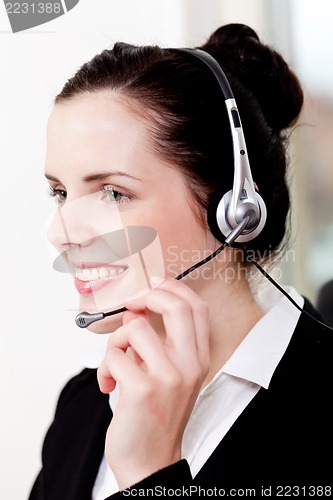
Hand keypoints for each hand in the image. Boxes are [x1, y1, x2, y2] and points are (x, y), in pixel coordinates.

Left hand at [97, 277, 209, 489]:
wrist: (150, 462)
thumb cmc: (157, 417)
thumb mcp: (169, 376)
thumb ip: (158, 343)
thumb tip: (135, 310)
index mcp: (198, 360)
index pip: (197, 309)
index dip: (174, 288)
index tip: (154, 285)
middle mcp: (189, 366)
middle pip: (175, 307)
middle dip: (148, 296)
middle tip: (132, 305)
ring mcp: (168, 377)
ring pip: (135, 328)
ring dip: (116, 342)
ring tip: (115, 363)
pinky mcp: (142, 389)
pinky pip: (115, 356)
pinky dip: (104, 367)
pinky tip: (107, 384)